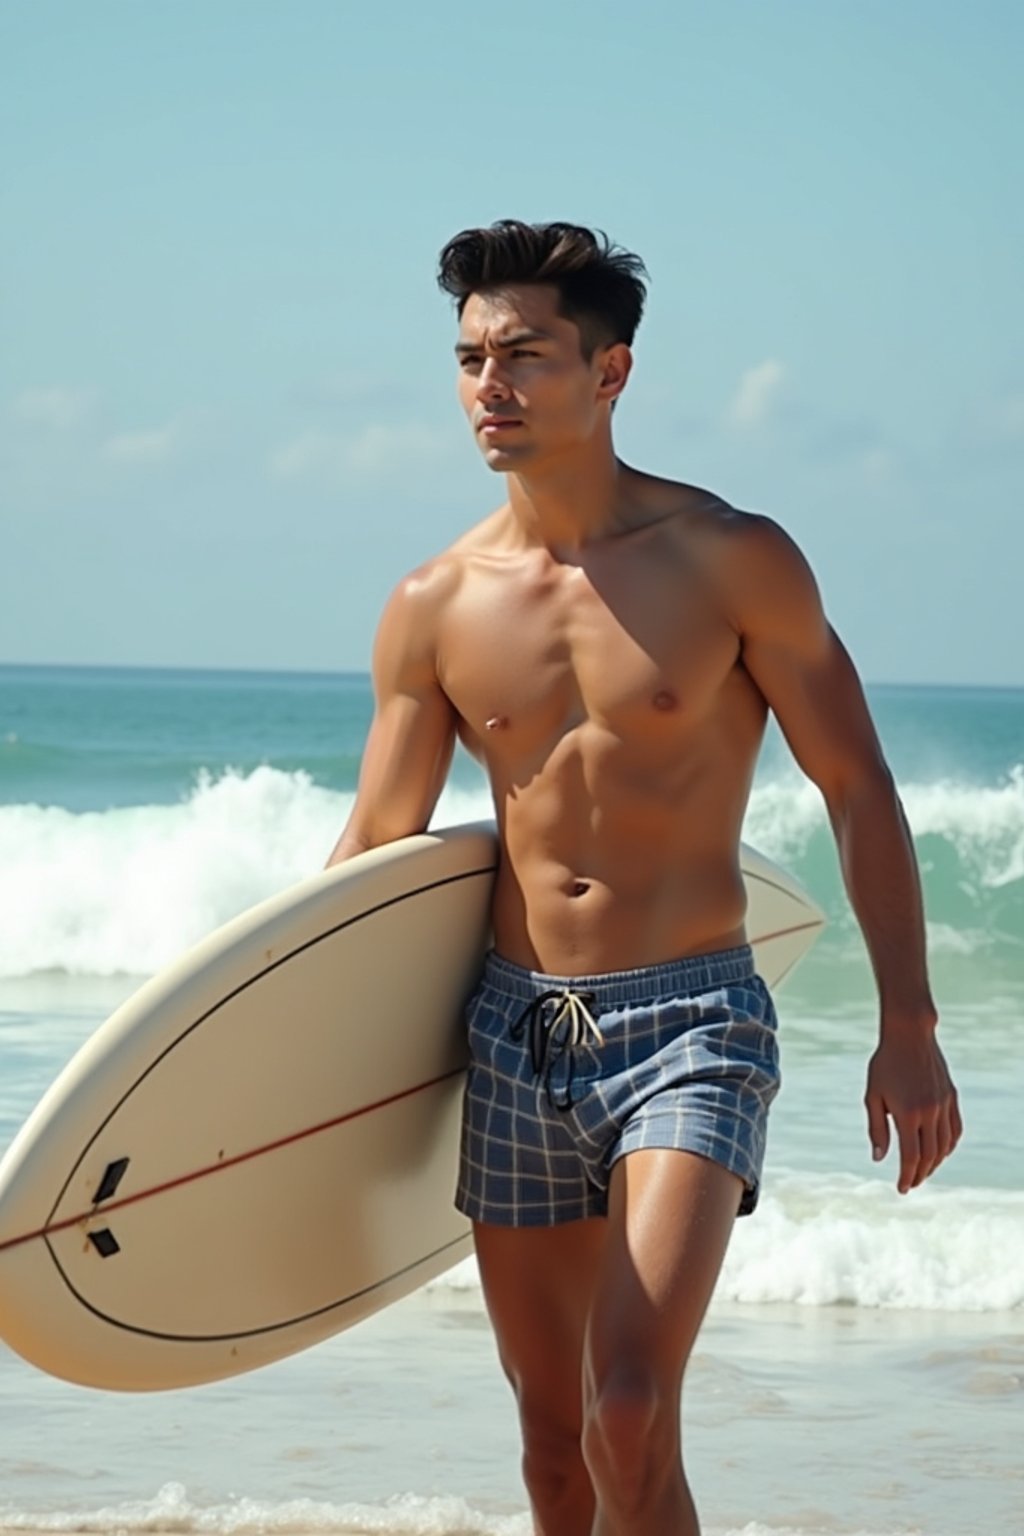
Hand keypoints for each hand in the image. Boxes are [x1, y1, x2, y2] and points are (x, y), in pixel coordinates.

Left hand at [864, 1028, 961, 1192]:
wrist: (910, 1035)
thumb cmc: (885, 1064)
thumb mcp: (873, 1096)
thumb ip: (877, 1128)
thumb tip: (878, 1159)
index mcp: (908, 1114)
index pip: (911, 1157)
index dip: (907, 1176)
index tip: (902, 1188)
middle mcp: (930, 1112)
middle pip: (929, 1156)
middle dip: (920, 1174)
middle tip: (911, 1184)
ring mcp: (944, 1105)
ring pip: (945, 1146)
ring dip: (935, 1163)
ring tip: (923, 1171)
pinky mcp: (952, 1097)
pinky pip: (955, 1130)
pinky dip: (949, 1146)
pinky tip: (940, 1152)